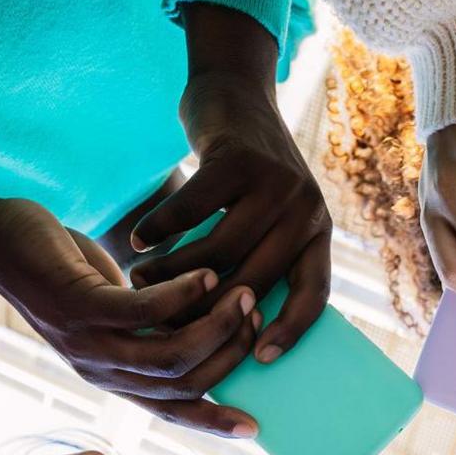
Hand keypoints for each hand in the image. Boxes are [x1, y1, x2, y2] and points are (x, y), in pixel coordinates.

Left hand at [0, 171, 262, 436]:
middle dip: (229, 355)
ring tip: (243, 294)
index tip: (254, 426)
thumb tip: (210, 328)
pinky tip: (208, 274)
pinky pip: (144, 311)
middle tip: (258, 317)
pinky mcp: (79, 306)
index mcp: (112, 377)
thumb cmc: (65, 271)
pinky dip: (184, 295)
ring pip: (170, 353)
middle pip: (181, 383)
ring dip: (215, 325)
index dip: (213, 422)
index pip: (171, 410)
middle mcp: (101, 370)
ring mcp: (88, 341)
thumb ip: (157, 326)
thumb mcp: (117, 307)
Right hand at [130, 3, 331, 365]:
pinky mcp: (237, 160)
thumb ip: (262, 258)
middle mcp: (305, 209)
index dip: (290, 331)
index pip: (314, 294)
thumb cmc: (244, 173)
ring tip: (141, 282)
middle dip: (206, 309)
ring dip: (174, 272)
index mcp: (317, 232)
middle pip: (254, 280)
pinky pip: (192, 210)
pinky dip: (161, 229)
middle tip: (165, 324)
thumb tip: (231, 330)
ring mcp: (275, 183)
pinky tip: (138, 241)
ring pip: (220, 251)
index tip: (256, 360)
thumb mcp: (268, 216)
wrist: (234, 94)